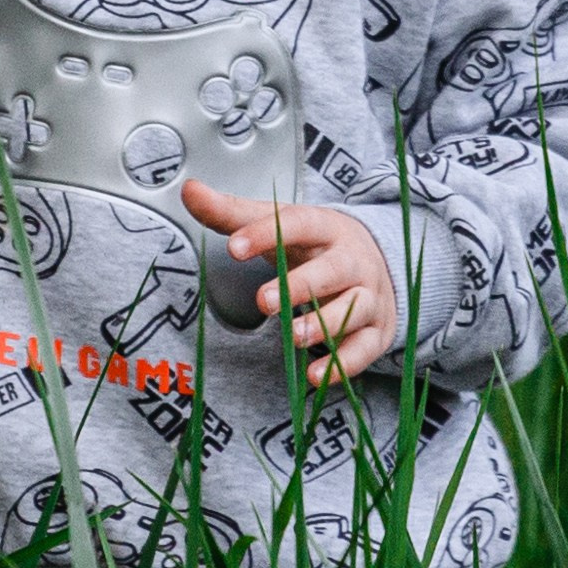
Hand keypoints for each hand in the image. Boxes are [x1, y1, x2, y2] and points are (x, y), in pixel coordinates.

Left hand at [179, 181, 397, 386]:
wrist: (378, 262)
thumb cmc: (316, 244)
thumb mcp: (279, 224)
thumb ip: (232, 213)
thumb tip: (190, 190)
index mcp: (325, 228)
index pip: (298, 224)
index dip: (265, 234)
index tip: (233, 247)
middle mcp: (352, 260)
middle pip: (332, 270)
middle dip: (300, 286)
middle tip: (263, 301)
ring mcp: (368, 296)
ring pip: (352, 309)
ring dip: (323, 325)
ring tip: (293, 337)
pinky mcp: (376, 330)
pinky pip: (363, 350)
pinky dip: (342, 364)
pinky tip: (315, 376)